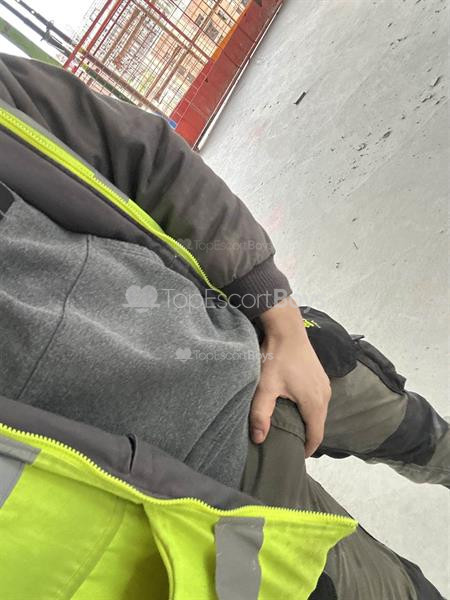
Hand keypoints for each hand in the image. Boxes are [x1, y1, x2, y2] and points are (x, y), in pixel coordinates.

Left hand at [251, 297, 330, 456]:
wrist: (286, 328)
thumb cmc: (276, 357)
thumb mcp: (265, 387)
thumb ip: (261, 415)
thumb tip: (259, 439)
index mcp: (315, 403)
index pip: (316, 436)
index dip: (307, 450)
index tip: (296, 457)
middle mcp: (325, 395)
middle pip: (319, 425)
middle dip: (306, 437)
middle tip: (290, 445)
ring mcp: (325, 384)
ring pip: (319, 412)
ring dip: (308, 422)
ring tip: (291, 429)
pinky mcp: (320, 376)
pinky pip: (318, 399)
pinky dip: (309, 409)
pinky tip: (294, 407)